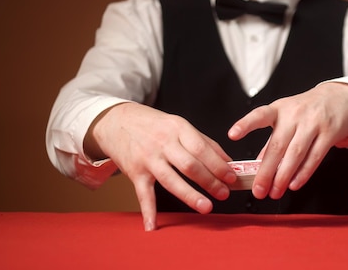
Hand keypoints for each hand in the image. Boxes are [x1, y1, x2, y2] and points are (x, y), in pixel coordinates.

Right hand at [84, 102, 236, 230]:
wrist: (116, 121)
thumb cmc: (152, 125)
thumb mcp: (179, 125)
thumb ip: (204, 142)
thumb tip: (227, 161)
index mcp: (178, 128)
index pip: (202, 148)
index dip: (218, 164)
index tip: (231, 177)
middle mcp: (163, 143)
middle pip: (189, 165)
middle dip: (209, 181)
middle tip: (224, 194)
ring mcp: (148, 159)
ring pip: (171, 180)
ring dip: (190, 196)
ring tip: (206, 207)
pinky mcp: (135, 172)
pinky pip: (143, 194)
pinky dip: (148, 211)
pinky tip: (153, 226)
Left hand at [227, 82, 347, 199]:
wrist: (340, 97)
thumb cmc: (307, 109)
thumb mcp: (286, 116)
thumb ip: (272, 139)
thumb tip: (257, 165)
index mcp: (279, 109)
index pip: (260, 115)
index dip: (245, 124)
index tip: (232, 134)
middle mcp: (295, 115)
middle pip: (277, 145)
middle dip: (266, 171)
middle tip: (258, 190)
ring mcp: (313, 123)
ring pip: (296, 154)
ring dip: (283, 176)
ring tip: (275, 192)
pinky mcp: (329, 133)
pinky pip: (314, 157)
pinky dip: (303, 173)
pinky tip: (294, 185)